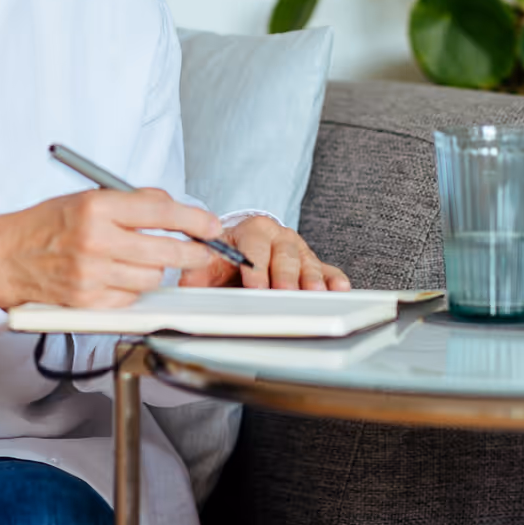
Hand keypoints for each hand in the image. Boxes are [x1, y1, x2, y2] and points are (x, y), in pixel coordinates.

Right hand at [0, 188, 219, 309]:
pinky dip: (133, 289)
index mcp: (95, 207)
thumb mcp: (86, 198)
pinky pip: (131, 298)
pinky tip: (120, 277)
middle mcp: (95, 240)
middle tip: (203, 249)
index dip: (193, 219)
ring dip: (157, 270)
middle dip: (192, 251)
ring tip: (144, 259)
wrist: (5, 257)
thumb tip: (173, 206)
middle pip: (164, 251)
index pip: (159, 211)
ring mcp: (91, 274)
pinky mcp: (88, 300)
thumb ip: (130, 201)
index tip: (210, 224)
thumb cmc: (45, 225)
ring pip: (152, 278)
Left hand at [179, 214, 350, 291]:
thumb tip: (184, 283)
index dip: (255, 266)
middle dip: (285, 275)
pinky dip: (333, 279)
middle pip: (284, 254)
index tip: (255, 286)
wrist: (246, 246)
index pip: (254, 246)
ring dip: (311, 279)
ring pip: (307, 261)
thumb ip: (197, 271)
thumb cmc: (228, 256)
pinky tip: (339, 288)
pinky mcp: (314, 262)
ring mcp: (298, 248)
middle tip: (285, 293)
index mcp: (251, 230)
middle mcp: (278, 236)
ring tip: (314, 294)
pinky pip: (327, 269)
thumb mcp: (211, 260)